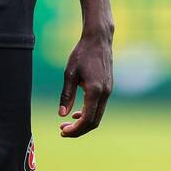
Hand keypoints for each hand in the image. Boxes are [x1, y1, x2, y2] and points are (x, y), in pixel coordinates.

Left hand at [58, 0, 112, 136]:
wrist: (98, 40)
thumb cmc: (82, 54)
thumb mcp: (69, 74)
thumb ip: (66, 95)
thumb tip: (61, 114)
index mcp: (95, 91)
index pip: (87, 119)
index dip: (75, 129)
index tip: (63, 131)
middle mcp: (105, 93)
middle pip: (94, 122)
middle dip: (79, 129)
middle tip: (62, 131)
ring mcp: (108, 91)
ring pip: (98, 116)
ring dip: (83, 122)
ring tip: (67, 123)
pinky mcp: (108, 88)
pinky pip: (99, 107)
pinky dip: (89, 113)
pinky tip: (77, 113)